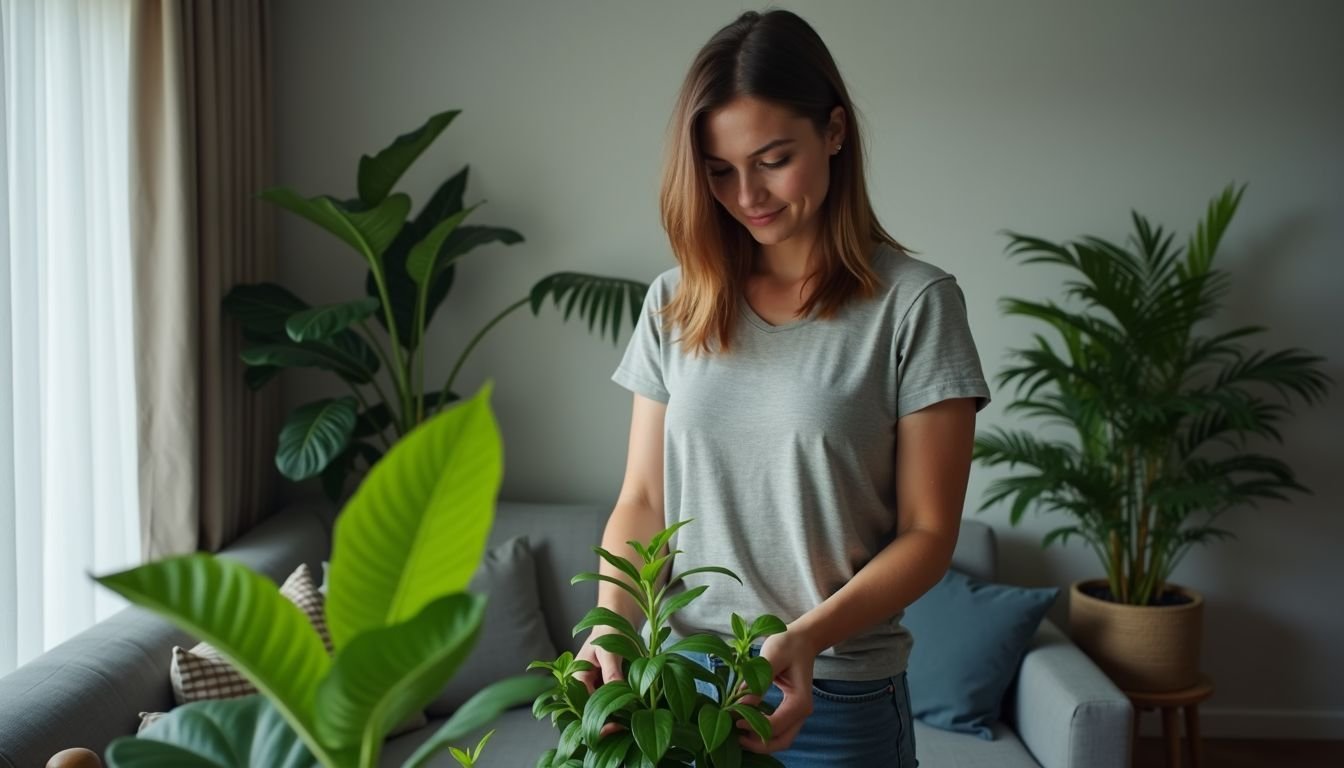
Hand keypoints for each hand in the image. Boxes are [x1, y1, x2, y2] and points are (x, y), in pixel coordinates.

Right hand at [574, 623, 627, 737]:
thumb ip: (612, 671)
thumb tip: (618, 693)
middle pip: (589, 712)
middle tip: (624, 728)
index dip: (596, 720)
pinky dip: (622, 707)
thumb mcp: (609, 649)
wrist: (618, 617)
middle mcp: (583, 684)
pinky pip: (612, 701)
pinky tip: (633, 710)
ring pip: (601, 709)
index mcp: (576, 676)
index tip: (614, 727)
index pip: (582, 706)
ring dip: (615, 716)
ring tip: (631, 720)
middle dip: (605, 722)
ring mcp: (595, 686)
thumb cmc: (610, 628)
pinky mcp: (607, 685)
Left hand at [736, 627, 815, 752]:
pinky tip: (746, 724)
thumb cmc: (788, 644)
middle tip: (735, 737)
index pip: (775, 725)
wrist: (803, 640)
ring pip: (780, 739)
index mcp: (800, 701)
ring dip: (760, 740)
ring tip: (738, 732)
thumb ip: (757, 682)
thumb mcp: (772, 658)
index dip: (753, 726)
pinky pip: (778, 730)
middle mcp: (802, 712)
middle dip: (758, 744)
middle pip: (781, 741)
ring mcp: (798, 714)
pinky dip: (763, 733)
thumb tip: (739, 704)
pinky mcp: (791, 711)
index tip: (734, 719)